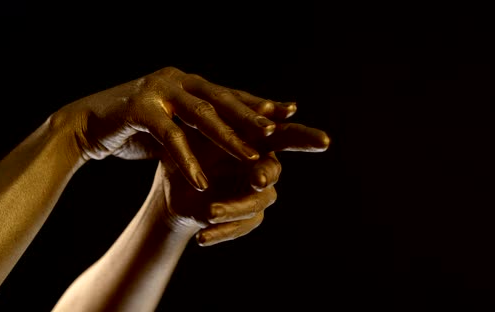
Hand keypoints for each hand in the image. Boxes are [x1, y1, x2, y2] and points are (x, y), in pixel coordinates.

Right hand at [53, 66, 295, 190]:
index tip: (289, 111)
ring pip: (202, 115)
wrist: (85, 125)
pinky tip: (202, 181)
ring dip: (228, 138)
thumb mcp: (171, 122)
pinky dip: (187, 160)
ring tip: (252, 158)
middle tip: (281, 131)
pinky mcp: (139, 109)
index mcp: (187, 82)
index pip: (228, 93)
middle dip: (253, 117)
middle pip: (222, 100)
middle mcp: (176, 80)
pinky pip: (170, 137)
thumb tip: (229, 127)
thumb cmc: (133, 126)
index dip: (257, 103)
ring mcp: (158, 91)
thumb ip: (196, 122)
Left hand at [156, 101, 329, 245]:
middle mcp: (262, 166)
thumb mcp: (198, 132)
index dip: (306, 138)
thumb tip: (244, 108)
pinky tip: (202, 237)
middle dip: (265, 174)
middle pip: (273, 171)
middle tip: (256, 179)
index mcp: (256, 140)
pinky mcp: (244, 218)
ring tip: (209, 212)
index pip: (287, 135)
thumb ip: (223, 121)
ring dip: (232, 209)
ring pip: (254, 204)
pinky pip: (238, 228)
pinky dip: (220, 232)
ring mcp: (256, 195)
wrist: (171, 185)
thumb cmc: (187, 147)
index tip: (323, 141)